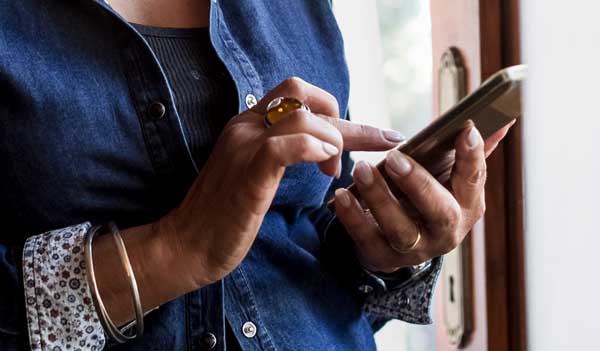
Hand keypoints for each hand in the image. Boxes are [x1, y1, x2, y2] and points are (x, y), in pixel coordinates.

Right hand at [160, 77, 403, 285]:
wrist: (186, 245)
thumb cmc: (225, 214)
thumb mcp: (256, 171)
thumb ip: (283, 151)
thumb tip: (324, 145)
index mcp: (248, 124)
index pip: (297, 93)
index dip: (334, 109)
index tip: (362, 137)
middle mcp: (245, 126)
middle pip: (303, 95)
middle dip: (347, 120)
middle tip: (369, 149)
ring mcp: (244, 148)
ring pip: (301, 115)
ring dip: (334, 140)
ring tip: (334, 172)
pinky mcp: (248, 176)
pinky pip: (283, 146)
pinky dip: (313, 148)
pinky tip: (325, 166)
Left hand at [333, 122, 514, 272]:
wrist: (398, 245)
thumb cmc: (427, 201)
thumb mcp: (450, 180)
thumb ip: (472, 153)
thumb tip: (502, 121)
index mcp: (467, 206)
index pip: (474, 180)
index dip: (472, 157)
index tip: (465, 130)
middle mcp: (446, 231)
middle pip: (438, 211)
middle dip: (417, 184)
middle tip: (393, 158)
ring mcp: (415, 249)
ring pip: (400, 228)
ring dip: (379, 198)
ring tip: (361, 169)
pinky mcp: (383, 257)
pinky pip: (366, 238)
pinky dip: (353, 217)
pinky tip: (342, 195)